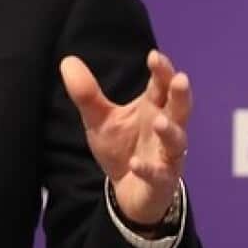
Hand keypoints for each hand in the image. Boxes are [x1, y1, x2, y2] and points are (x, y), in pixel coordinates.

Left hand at [60, 50, 191, 225]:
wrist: (127, 191)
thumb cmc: (121, 148)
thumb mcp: (99, 119)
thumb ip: (86, 94)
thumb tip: (67, 61)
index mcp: (153, 108)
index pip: (161, 86)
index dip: (161, 71)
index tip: (155, 56)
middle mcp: (166, 129)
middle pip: (179, 109)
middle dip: (180, 94)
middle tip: (180, 78)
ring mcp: (167, 156)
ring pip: (177, 142)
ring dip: (170, 131)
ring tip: (158, 121)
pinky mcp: (162, 181)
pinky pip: (158, 175)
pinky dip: (148, 169)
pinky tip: (135, 164)